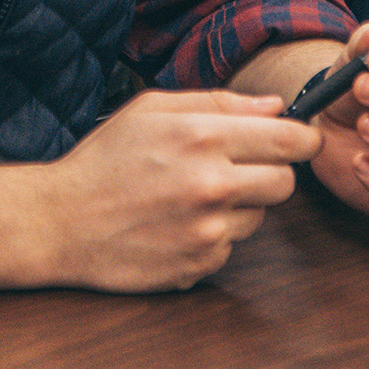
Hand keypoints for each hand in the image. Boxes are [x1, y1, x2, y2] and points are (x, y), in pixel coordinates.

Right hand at [40, 88, 319, 291]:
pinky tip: (179, 222)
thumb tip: (275, 107)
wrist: (63, 222)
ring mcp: (207, 230)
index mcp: (200, 137)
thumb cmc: (105, 159)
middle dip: (273, 171)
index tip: (305, 138)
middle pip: (285, 181)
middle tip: (242, 166)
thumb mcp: (152, 109)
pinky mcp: (200, 265)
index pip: (286, 140)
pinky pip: (231, 246)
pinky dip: (215, 234)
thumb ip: (218, 102)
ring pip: (259, 215)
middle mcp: (211, 185)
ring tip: (193, 194)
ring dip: (240, 204)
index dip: (305, 138)